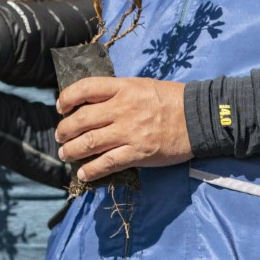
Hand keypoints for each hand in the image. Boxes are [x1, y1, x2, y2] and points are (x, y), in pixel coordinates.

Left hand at [55, 77, 192, 182]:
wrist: (199, 118)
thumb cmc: (172, 99)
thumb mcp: (142, 85)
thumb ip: (118, 93)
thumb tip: (94, 102)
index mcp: (123, 88)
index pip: (85, 88)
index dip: (67, 98)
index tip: (60, 107)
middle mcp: (122, 109)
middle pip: (82, 119)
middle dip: (65, 129)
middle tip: (60, 136)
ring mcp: (129, 132)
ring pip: (90, 143)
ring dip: (72, 150)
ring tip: (65, 154)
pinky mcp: (138, 153)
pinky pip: (108, 163)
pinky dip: (92, 170)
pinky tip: (84, 174)